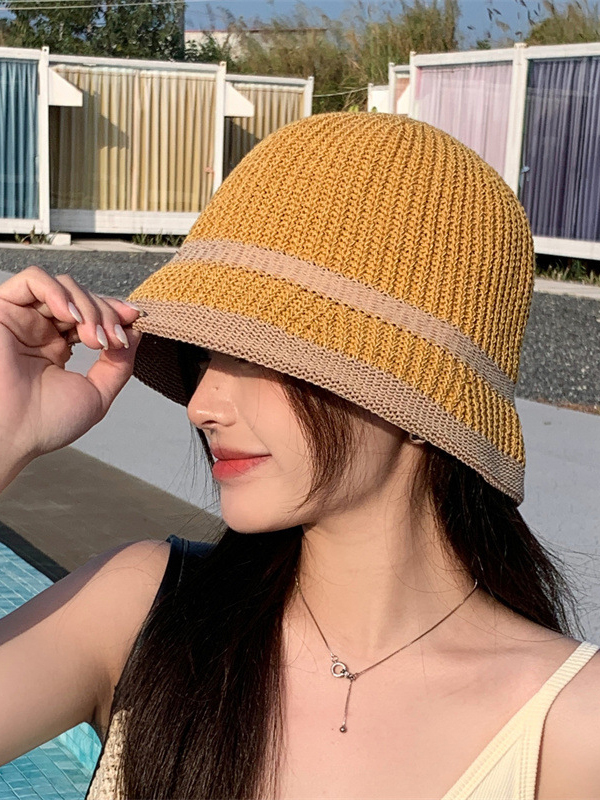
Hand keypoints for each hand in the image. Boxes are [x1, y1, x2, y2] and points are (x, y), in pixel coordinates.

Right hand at [0, 265, 142, 474]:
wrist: (11, 435)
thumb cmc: (44, 425)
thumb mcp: (97, 394)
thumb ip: (119, 364)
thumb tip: (135, 331)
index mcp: (57, 349)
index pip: (92, 315)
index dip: (115, 313)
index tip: (135, 320)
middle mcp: (39, 331)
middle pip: (83, 299)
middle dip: (106, 315)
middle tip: (111, 341)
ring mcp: (23, 320)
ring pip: (63, 287)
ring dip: (88, 306)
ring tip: (93, 337)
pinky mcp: (3, 311)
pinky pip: (31, 279)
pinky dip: (57, 291)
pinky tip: (70, 315)